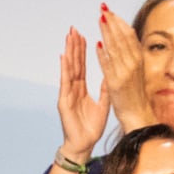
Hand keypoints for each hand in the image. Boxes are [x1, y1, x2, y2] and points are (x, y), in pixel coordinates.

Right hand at [55, 26, 106, 160]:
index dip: (82, 51)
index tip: (84, 35)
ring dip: (69, 52)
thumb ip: (104, 89)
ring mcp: (67, 93)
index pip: (82, 65)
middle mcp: (73, 88)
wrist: (83, 144)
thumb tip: (109, 74)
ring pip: (69, 69)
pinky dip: (65, 70)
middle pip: (74, 63)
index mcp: (81, 89)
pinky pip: (65, 83)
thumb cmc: (91, 127)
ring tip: (69, 37)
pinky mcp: (64, 101)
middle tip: (74, 29)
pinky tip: (64, 57)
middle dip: (74, 46)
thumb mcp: (102, 105)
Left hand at [96, 2, 147, 128]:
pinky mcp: (115, 84)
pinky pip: (108, 67)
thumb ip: (132, 54)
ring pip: (115, 49)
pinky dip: (104, 55)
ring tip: (100, 19)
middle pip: (122, 38)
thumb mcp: (136, 70)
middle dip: (112, 22)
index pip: (128, 35)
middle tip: (103, 8)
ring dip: (107, 33)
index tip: (110, 11)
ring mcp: (124, 74)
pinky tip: (98, 45)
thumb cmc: (135, 93)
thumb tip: (128, 34)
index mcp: (137, 60)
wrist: (137, 114)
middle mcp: (133, 65)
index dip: (119, 22)